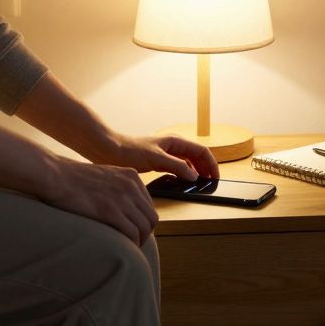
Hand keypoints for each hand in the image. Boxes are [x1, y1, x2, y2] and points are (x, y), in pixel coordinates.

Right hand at [40, 157, 157, 246]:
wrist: (55, 176)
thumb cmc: (73, 178)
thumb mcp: (104, 176)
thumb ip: (117, 187)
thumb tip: (122, 207)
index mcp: (131, 176)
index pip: (149, 205)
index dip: (144, 221)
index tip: (135, 230)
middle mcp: (131, 186)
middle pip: (151, 218)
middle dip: (145, 233)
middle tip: (134, 242)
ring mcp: (122, 198)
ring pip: (144, 227)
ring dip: (139, 241)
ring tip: (129, 248)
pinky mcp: (110, 211)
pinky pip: (132, 233)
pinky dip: (131, 244)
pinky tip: (124, 248)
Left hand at [89, 133, 218, 180]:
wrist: (108, 150)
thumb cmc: (129, 150)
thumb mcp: (156, 159)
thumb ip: (177, 166)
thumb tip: (194, 176)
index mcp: (175, 141)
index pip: (202, 151)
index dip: (211, 164)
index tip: (215, 177)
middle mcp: (173, 145)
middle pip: (197, 156)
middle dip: (206, 168)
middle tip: (210, 183)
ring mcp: (165, 153)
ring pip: (188, 162)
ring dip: (196, 171)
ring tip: (200, 184)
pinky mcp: (157, 161)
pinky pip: (177, 167)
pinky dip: (184, 174)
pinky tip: (182, 182)